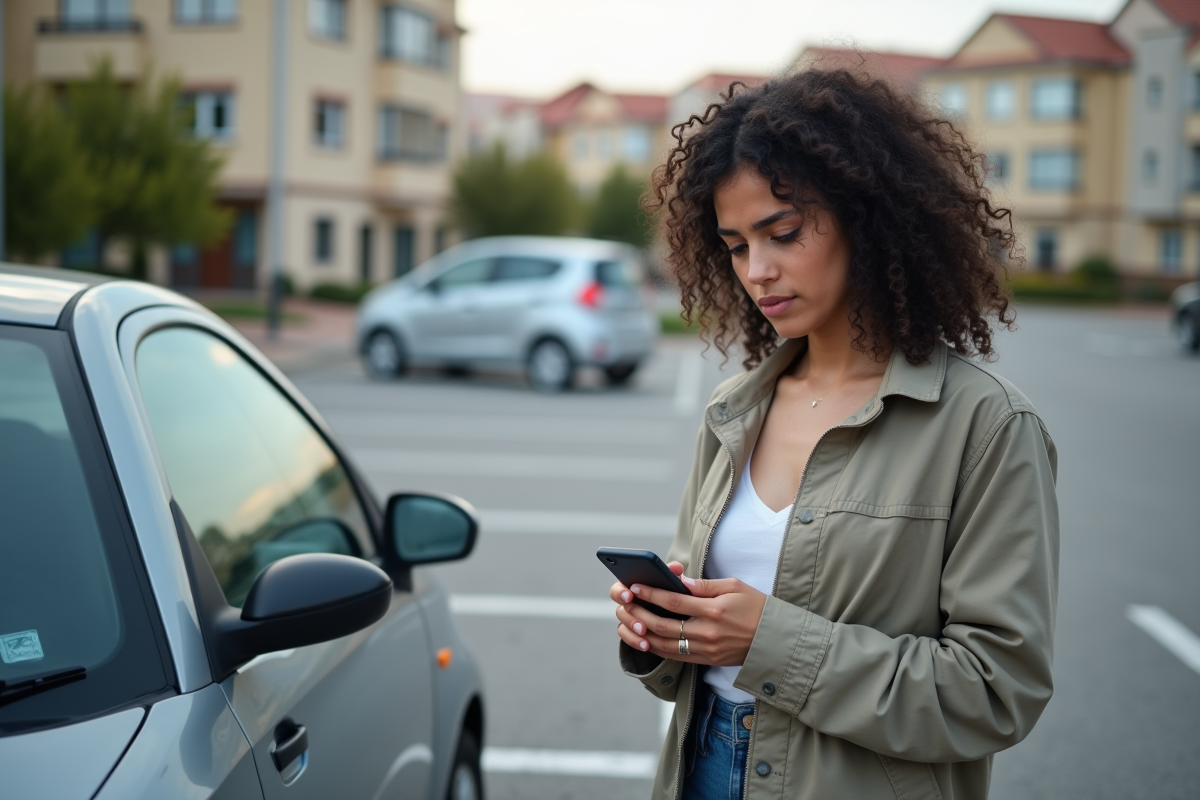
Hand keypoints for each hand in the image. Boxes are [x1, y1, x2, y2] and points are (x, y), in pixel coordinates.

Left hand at [608, 562, 767, 665]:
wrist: (775, 639)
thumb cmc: (756, 607)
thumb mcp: (734, 587)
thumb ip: (704, 585)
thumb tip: (679, 581)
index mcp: (714, 610)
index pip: (674, 601)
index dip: (651, 594)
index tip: (635, 586)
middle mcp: (708, 632)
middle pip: (663, 624)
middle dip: (639, 613)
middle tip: (625, 603)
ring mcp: (706, 649)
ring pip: (664, 644)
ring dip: (643, 633)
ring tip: (629, 621)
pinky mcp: (707, 660)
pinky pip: (675, 656)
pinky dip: (657, 648)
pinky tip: (645, 638)